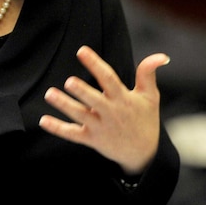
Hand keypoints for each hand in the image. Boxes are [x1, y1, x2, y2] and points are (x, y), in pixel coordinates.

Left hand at [39, 46, 169, 174]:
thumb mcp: (150, 96)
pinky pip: (72, 134)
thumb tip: (162, 56)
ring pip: (80, 115)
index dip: (95, 64)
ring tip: (49, 94)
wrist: (144, 154)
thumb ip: (148, 73)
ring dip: (64, 105)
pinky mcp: (92, 140)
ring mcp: (100, 127)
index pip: (108, 78)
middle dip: (82, 91)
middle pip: (94, 100)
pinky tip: (43, 120)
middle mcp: (110, 112)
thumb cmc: (145, 119)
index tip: (81, 51)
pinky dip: (57, 128)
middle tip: (69, 81)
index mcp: (123, 99)